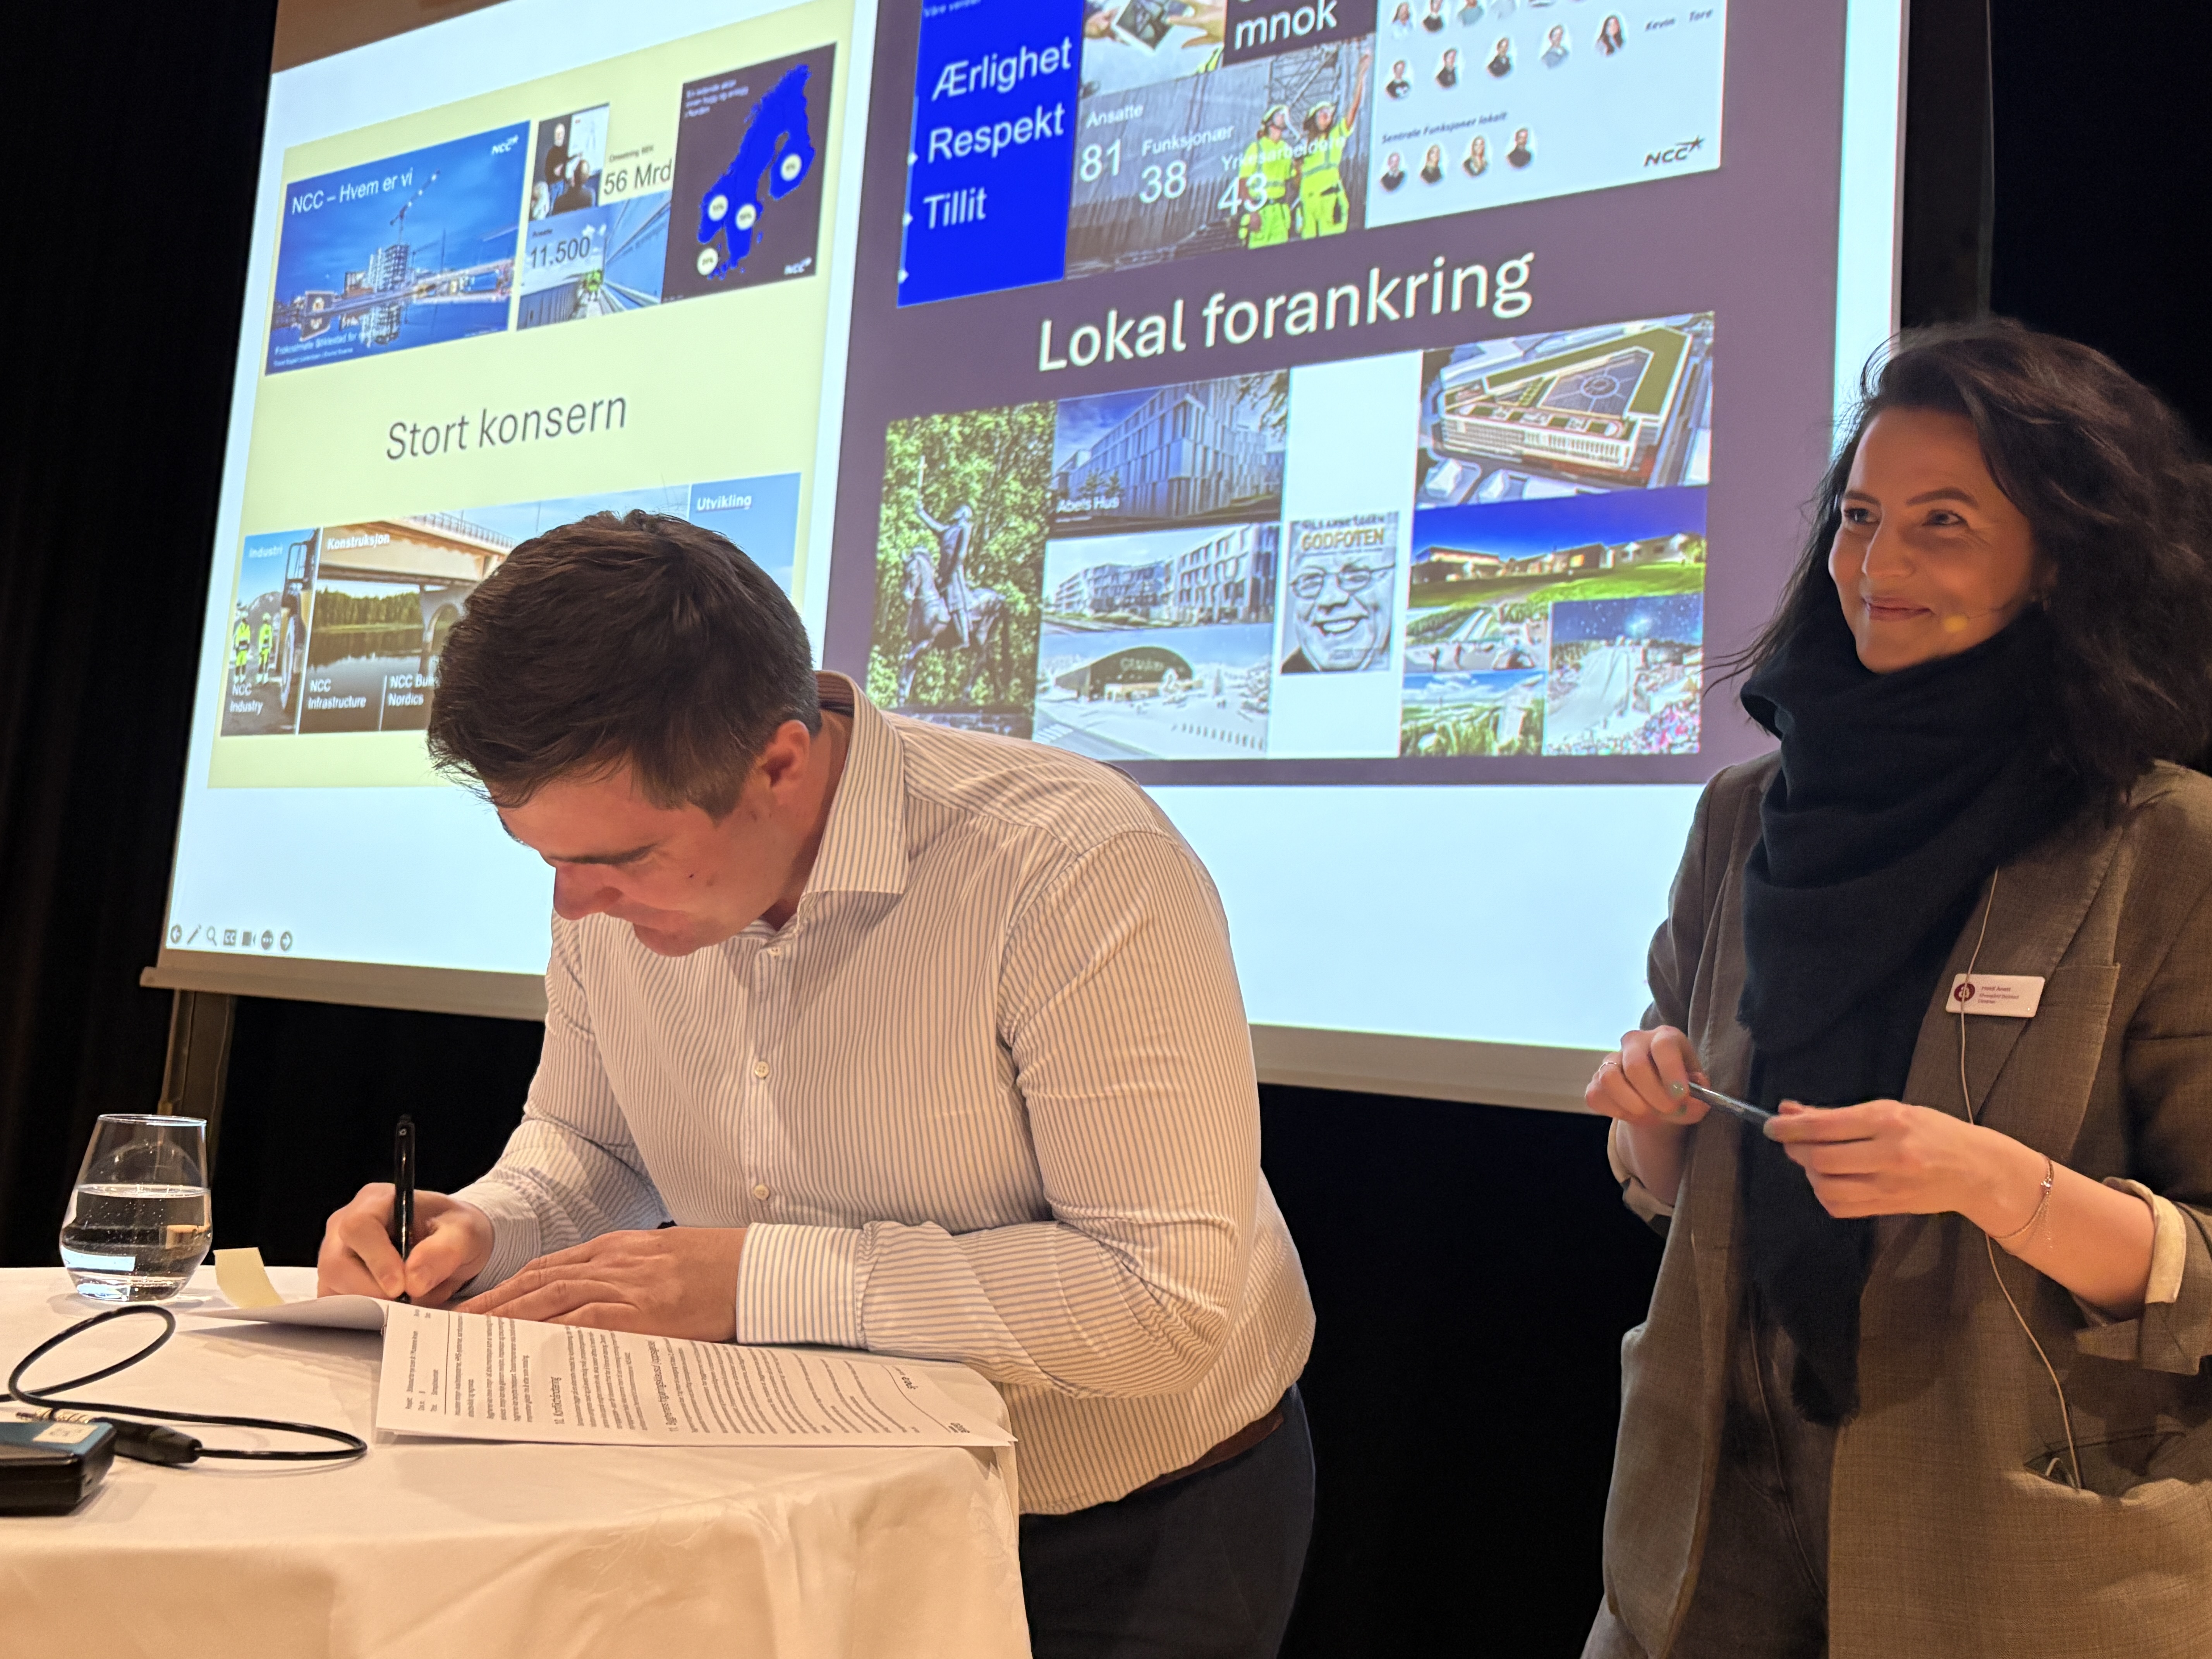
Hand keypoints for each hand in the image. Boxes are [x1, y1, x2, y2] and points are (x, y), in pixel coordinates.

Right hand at [318, 1184, 492, 1305]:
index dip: (377, 1260)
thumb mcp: (465, 1233)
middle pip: (336, 1263)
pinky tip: (388, 1312)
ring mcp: (336, 1254)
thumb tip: (413, 1280)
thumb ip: (443, 1251)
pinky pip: (335, 1305)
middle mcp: (346, 1225)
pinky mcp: (336, 1281)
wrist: (453, 1245)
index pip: (359, 1227)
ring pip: (332, 1288)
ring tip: (403, 1305)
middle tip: (405, 1302)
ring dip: (367, 1305)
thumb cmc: (455, 1230)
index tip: (401, 1287)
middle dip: (370, 1290)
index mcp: (375, 1201)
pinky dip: (360, 1315)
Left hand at [456, 1228, 746, 1339]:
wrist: (759, 1268)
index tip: (476, 1306)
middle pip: (539, 1280)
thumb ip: (625, 1275)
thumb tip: (589, 1305)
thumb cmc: (719, 1267)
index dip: (507, 1287)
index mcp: (620, 1248)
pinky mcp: (646, 1310)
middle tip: (452, 1325)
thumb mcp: (665, 1259)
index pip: (549, 1267)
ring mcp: (629, 1284)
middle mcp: (616, 1261)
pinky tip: (528, 1345)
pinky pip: (589, 1320)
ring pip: (552, 1297)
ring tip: (472, 1337)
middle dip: (492, 1303)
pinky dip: (553, 1330)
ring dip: (507, 1317)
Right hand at [1586, 1025, 1709, 1130]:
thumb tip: (1691, 1101)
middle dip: (1654, 1094)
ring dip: (1633, 1105)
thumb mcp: (1697, 1092)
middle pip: (1635, 1065)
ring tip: (1650, 1115)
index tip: (1681, 1096)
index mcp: (1664, 1037)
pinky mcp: (1596, 1080)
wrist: (1658, 1101)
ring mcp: (1611, 1060)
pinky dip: (1617, 1111)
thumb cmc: (1679, 1091)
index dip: (1672, 1071)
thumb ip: (1699, 1097)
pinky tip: (1632, 1114)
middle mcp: (1635, 1042)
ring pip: (1609, 1079)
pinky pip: (1596, 1095)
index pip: (1663, 1045)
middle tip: (1669, 1111)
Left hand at [1764, 1099, 2035, 1223]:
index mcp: (1888, 1121)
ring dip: (1808, 1173)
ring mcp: (1889, 1185)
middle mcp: (1889, 1154)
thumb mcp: (1890, 1110)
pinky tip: (1829, 1180)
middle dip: (1795, 1150)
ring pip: (1826, 1186)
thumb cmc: (1933, 1132)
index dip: (1790, 1127)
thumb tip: (1790, 1110)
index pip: (1824, 1126)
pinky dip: (1824, 1194)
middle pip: (1820, 1158)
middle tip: (1789, 1141)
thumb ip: (1838, 1115)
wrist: (1975, 1169)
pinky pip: (1840, 1206)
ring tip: (1812, 1160)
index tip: (1771, 1125)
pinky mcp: (1889, 1206)